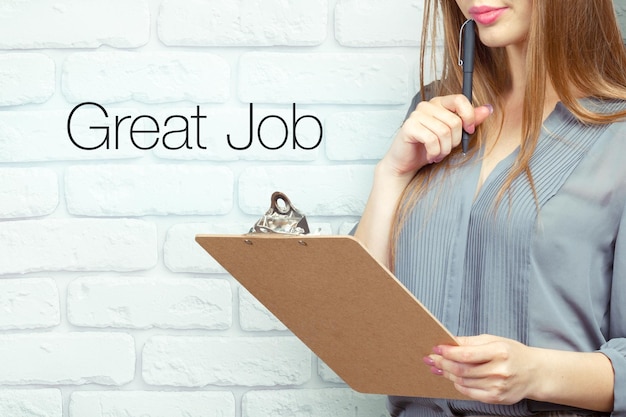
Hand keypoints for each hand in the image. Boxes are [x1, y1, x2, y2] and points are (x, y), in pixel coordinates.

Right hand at [380, 95, 492, 178]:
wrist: (405, 163)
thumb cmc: (428, 148)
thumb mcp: (453, 135)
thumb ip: (469, 121)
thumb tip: (488, 109)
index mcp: (439, 103)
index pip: (460, 99)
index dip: (469, 116)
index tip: (469, 131)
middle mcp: (427, 105)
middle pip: (454, 121)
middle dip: (454, 141)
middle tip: (446, 149)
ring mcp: (416, 115)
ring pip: (444, 132)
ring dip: (444, 149)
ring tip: (438, 154)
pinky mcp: (409, 127)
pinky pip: (432, 140)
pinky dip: (435, 152)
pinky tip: (431, 156)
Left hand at [423, 334, 539, 404]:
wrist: (534, 373)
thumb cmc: (513, 353)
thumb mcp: (494, 340)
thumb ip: (471, 342)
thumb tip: (449, 341)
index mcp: (499, 352)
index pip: (466, 354)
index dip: (447, 352)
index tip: (436, 348)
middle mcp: (499, 370)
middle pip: (461, 369)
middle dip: (443, 363)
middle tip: (431, 358)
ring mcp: (498, 386)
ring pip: (463, 381)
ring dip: (447, 374)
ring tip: (438, 367)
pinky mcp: (496, 398)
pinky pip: (470, 392)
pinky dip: (458, 385)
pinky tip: (453, 378)